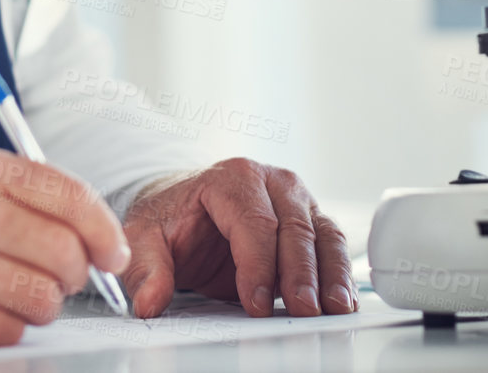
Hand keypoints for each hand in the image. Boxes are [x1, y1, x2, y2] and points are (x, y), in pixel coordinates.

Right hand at [0, 143, 128, 349]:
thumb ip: (22, 192)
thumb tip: (97, 228)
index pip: (68, 194)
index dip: (104, 228)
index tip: (114, 251)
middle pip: (65, 250)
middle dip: (74, 271)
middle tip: (59, 275)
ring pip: (45, 297)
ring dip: (41, 303)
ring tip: (12, 291)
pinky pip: (13, 330)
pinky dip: (8, 326)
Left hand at [119, 158, 354, 318]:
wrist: (188, 207)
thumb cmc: (173, 218)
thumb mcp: (145, 237)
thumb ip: (146, 268)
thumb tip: (149, 301)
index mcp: (232, 178)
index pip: (253, 221)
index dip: (257, 264)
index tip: (255, 302)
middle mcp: (271, 181)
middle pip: (294, 226)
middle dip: (300, 272)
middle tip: (302, 308)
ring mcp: (296, 199)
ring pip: (323, 232)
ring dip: (331, 272)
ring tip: (335, 306)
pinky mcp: (311, 219)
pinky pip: (332, 243)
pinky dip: (339, 272)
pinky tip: (342, 298)